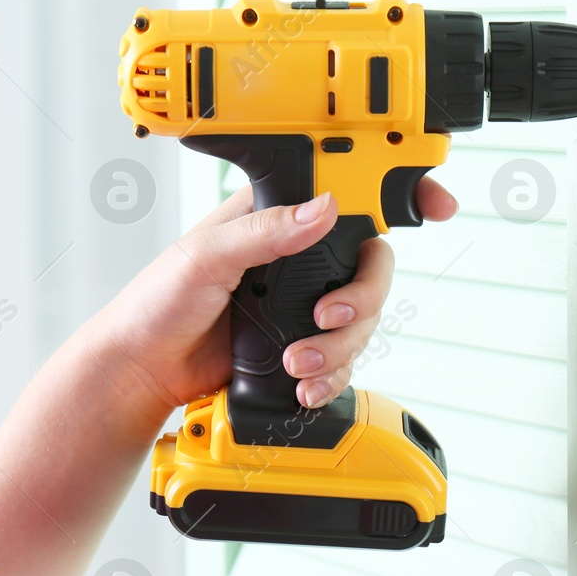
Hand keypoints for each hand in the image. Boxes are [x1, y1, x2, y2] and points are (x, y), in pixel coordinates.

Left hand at [92, 178, 457, 412]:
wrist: (142, 371)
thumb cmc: (156, 303)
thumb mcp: (206, 256)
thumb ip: (266, 231)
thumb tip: (323, 209)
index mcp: (277, 216)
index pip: (349, 193)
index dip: (399, 193)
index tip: (434, 205)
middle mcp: (297, 258)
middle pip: (371, 269)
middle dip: (360, 301)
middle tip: (327, 319)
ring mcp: (302, 304)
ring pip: (362, 321)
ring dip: (339, 348)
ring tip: (296, 360)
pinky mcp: (301, 346)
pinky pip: (343, 361)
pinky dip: (331, 376)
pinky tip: (304, 383)